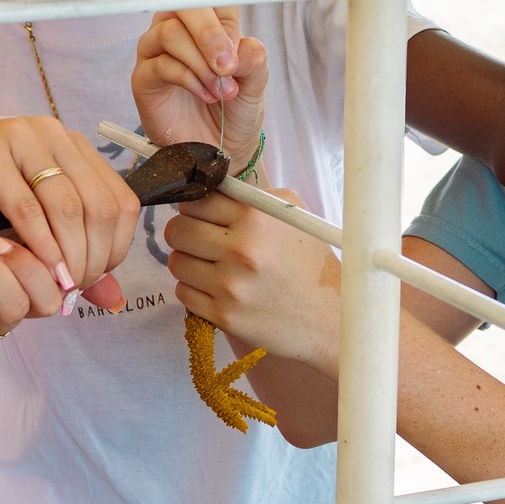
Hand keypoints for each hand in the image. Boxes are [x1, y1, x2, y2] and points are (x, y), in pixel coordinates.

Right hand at [0, 113, 136, 310]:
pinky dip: (38, 244)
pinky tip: (37, 269)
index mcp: (70, 145)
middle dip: (95, 256)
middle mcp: (54, 135)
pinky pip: (25, 207)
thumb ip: (67, 246)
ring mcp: (23, 139)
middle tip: (75, 289)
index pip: (121, 200)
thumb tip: (110, 296)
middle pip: (101, 206)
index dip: (117, 247)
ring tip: (59, 286)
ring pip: (68, 206)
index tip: (96, 279)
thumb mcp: (25, 211)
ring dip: (69, 255)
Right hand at [133, 0, 270, 173]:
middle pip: (185, 3)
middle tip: (228, 64)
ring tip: (221, 89)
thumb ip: (253, 62)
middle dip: (209, 32)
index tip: (239, 37)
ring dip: (200, 62)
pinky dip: (189, 79)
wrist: (220, 150)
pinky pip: (160, 64)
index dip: (227, 2)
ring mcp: (158, 50)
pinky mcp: (144, 77)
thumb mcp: (255, 84)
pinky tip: (206, 95)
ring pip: (170, 32)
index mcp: (212, 19)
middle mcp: (181, 27)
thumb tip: (246, 47)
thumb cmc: (236, 110)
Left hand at [166, 190, 342, 375]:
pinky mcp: (224, 315)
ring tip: (210, 263)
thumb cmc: (308, 259)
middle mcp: (242, 250)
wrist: (328, 314)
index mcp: (257, 218)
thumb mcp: (288, 212)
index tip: (200, 213)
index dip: (195, 205)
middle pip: (177, 230)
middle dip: (184, 231)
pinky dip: (194, 288)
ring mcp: (230, 286)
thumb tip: (205, 188)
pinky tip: (216, 286)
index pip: (197, 200)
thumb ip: (247, 197)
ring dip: (188, 260)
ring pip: (176, 262)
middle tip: (199, 237)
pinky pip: (183, 293)